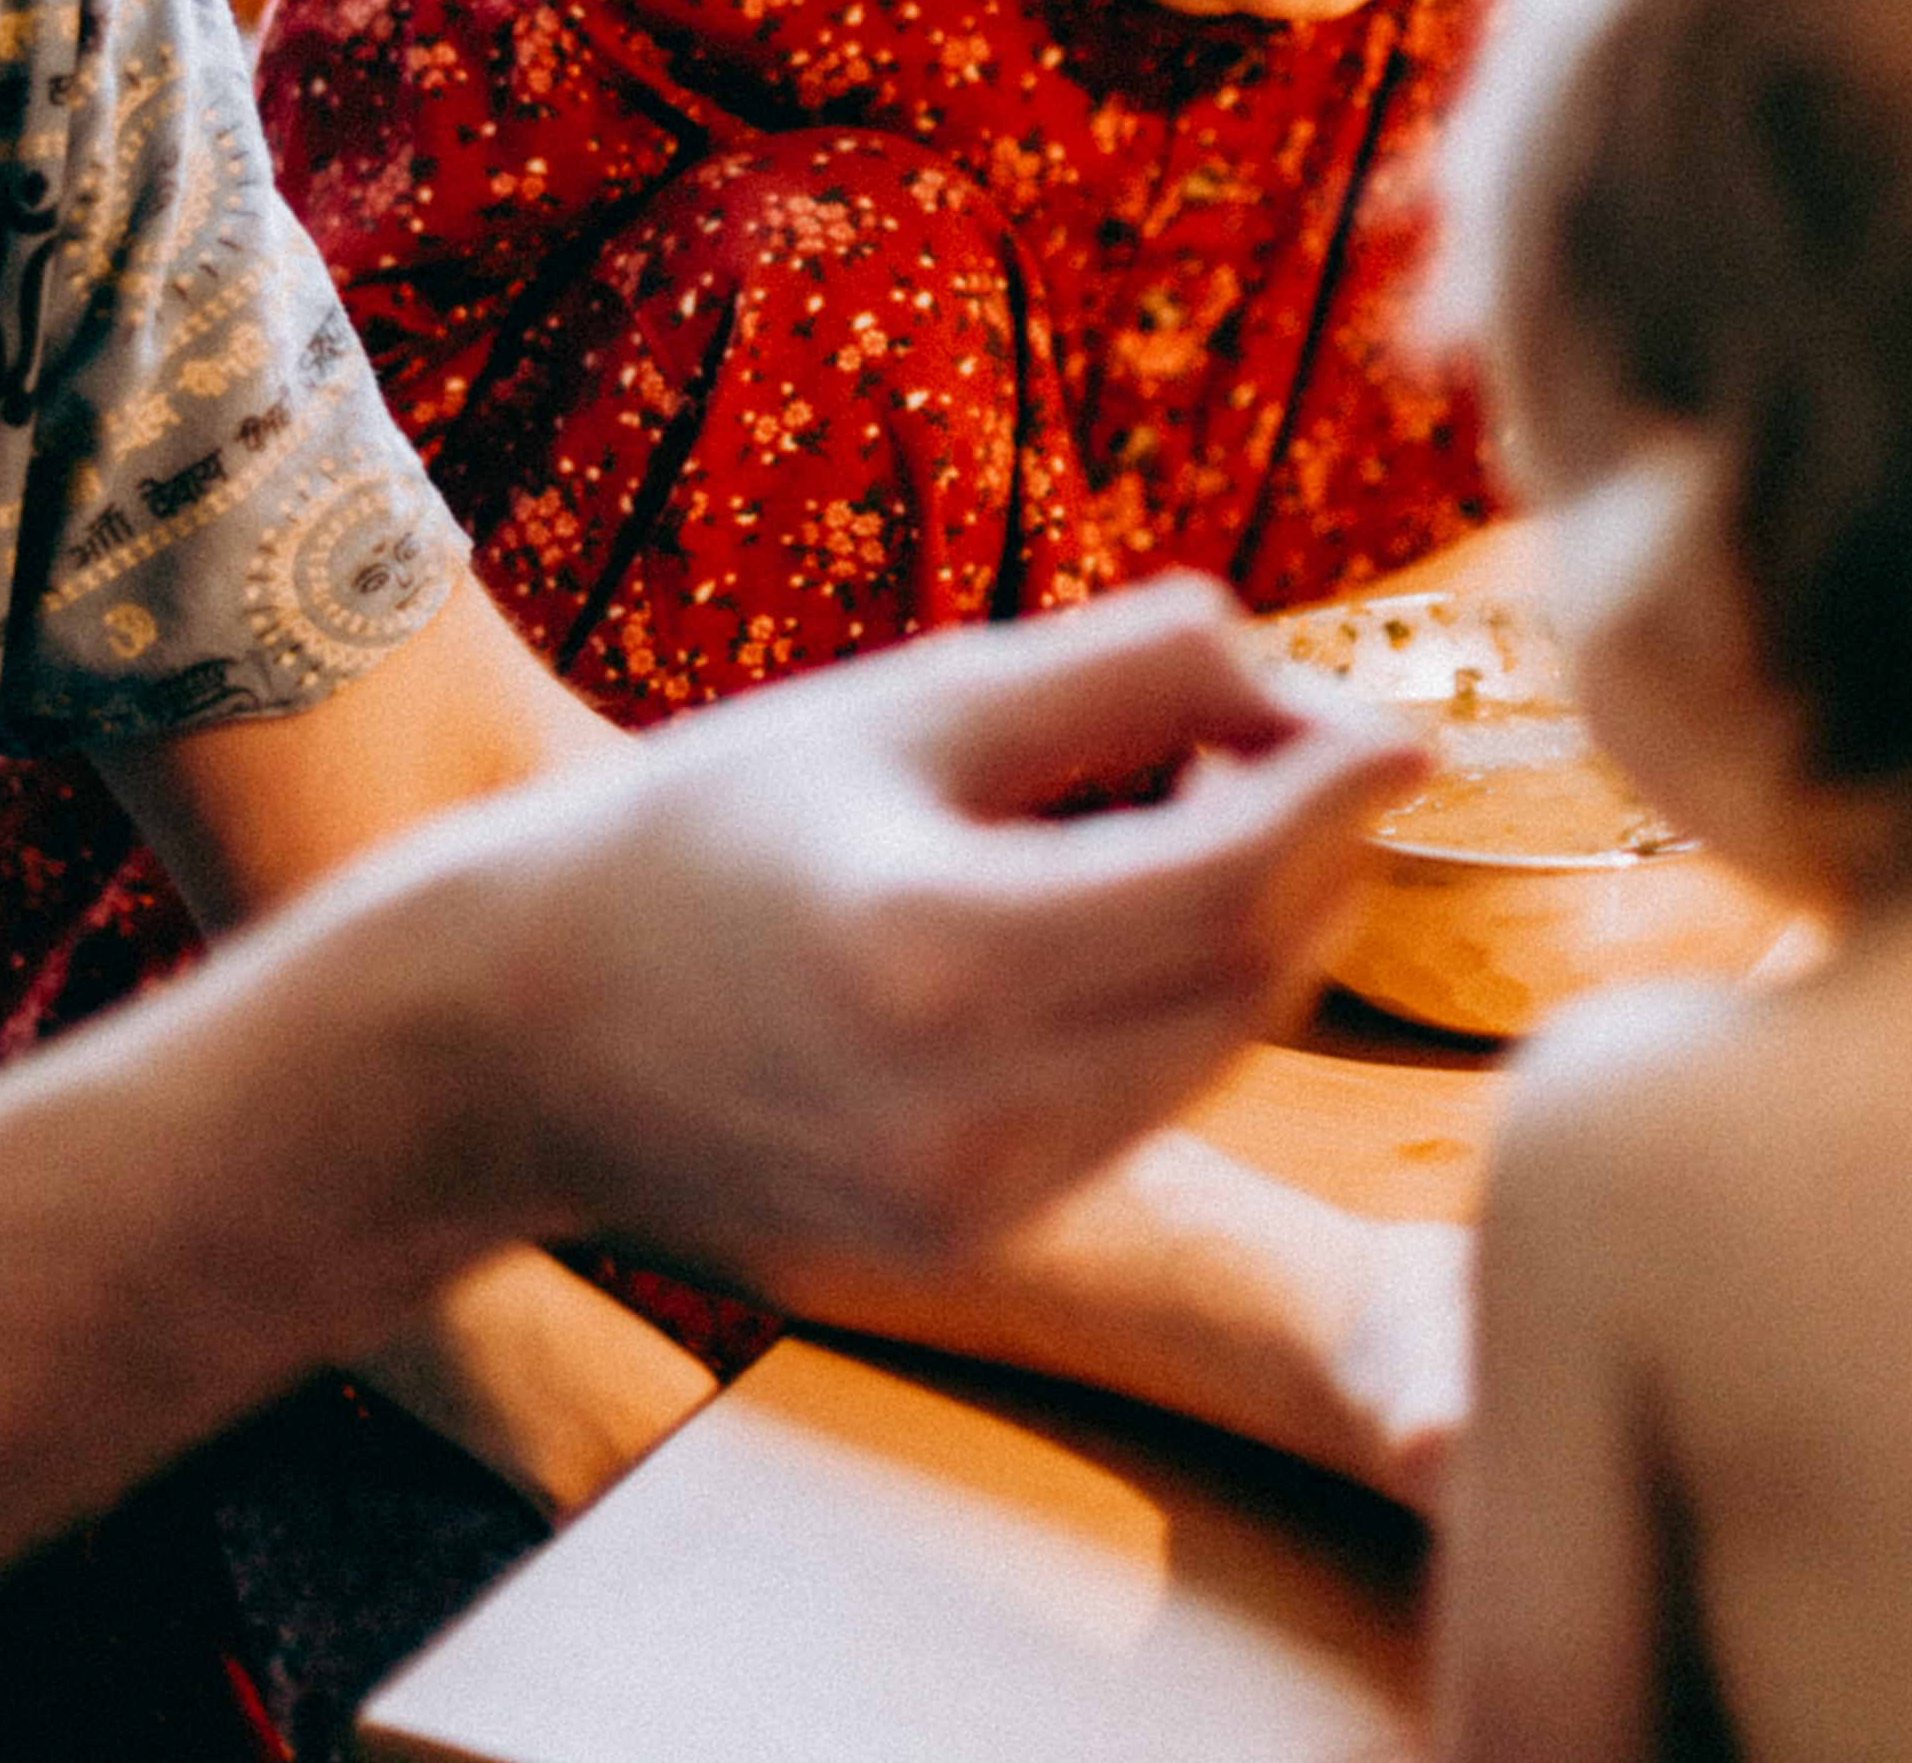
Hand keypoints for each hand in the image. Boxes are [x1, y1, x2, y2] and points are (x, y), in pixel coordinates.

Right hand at [388, 575, 1421, 1281]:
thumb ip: (1120, 674)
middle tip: (1301, 737)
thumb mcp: (906, 707)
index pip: (1226, 881)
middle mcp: (967, 1114)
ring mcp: (972, 1202)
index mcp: (933, 957)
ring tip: (1211, 799)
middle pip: (1249, 977)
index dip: (1336, 790)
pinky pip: (1149, 1104)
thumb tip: (1298, 672)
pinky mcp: (972, 1239)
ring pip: (1217, 1049)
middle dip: (1315, 852)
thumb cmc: (699, 832)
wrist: (517, 1032)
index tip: (1394, 720)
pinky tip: (1135, 904)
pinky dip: (1185, 1000)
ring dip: (1259, 924)